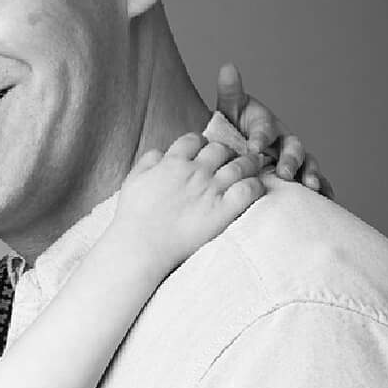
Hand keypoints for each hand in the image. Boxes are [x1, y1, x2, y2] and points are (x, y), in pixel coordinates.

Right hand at [112, 133, 266, 271]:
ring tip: (252, 168)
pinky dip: (255, 186)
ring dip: (248, 164)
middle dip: (226, 153)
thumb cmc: (133, 218)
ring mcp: (211, 190)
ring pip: (240, 165)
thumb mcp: (132, 181)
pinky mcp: (223, 211)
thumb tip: (160, 152)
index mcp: (173, 162)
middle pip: (221, 149)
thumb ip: (147, 162)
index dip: (200, 144)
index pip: (194, 140)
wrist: (141, 247)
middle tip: (230, 161)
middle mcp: (195, 171)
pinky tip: (254, 188)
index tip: (203, 153)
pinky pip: (248, 189)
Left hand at [215, 63, 331, 195]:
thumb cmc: (233, 130)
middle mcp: (285, 142)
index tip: (253, 147)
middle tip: (283, 171)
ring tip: (309, 186)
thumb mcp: (229, 111)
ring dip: (310, 174)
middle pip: (293, 148)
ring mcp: (294, 161)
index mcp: (267, 126)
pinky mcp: (299, 178)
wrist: (234, 153)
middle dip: (290, 159)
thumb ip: (230, 92)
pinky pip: (315, 184)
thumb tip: (228, 67)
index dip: (261, 137)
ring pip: (307, 165)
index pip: (265, 130)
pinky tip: (327, 199)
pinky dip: (323, 191)